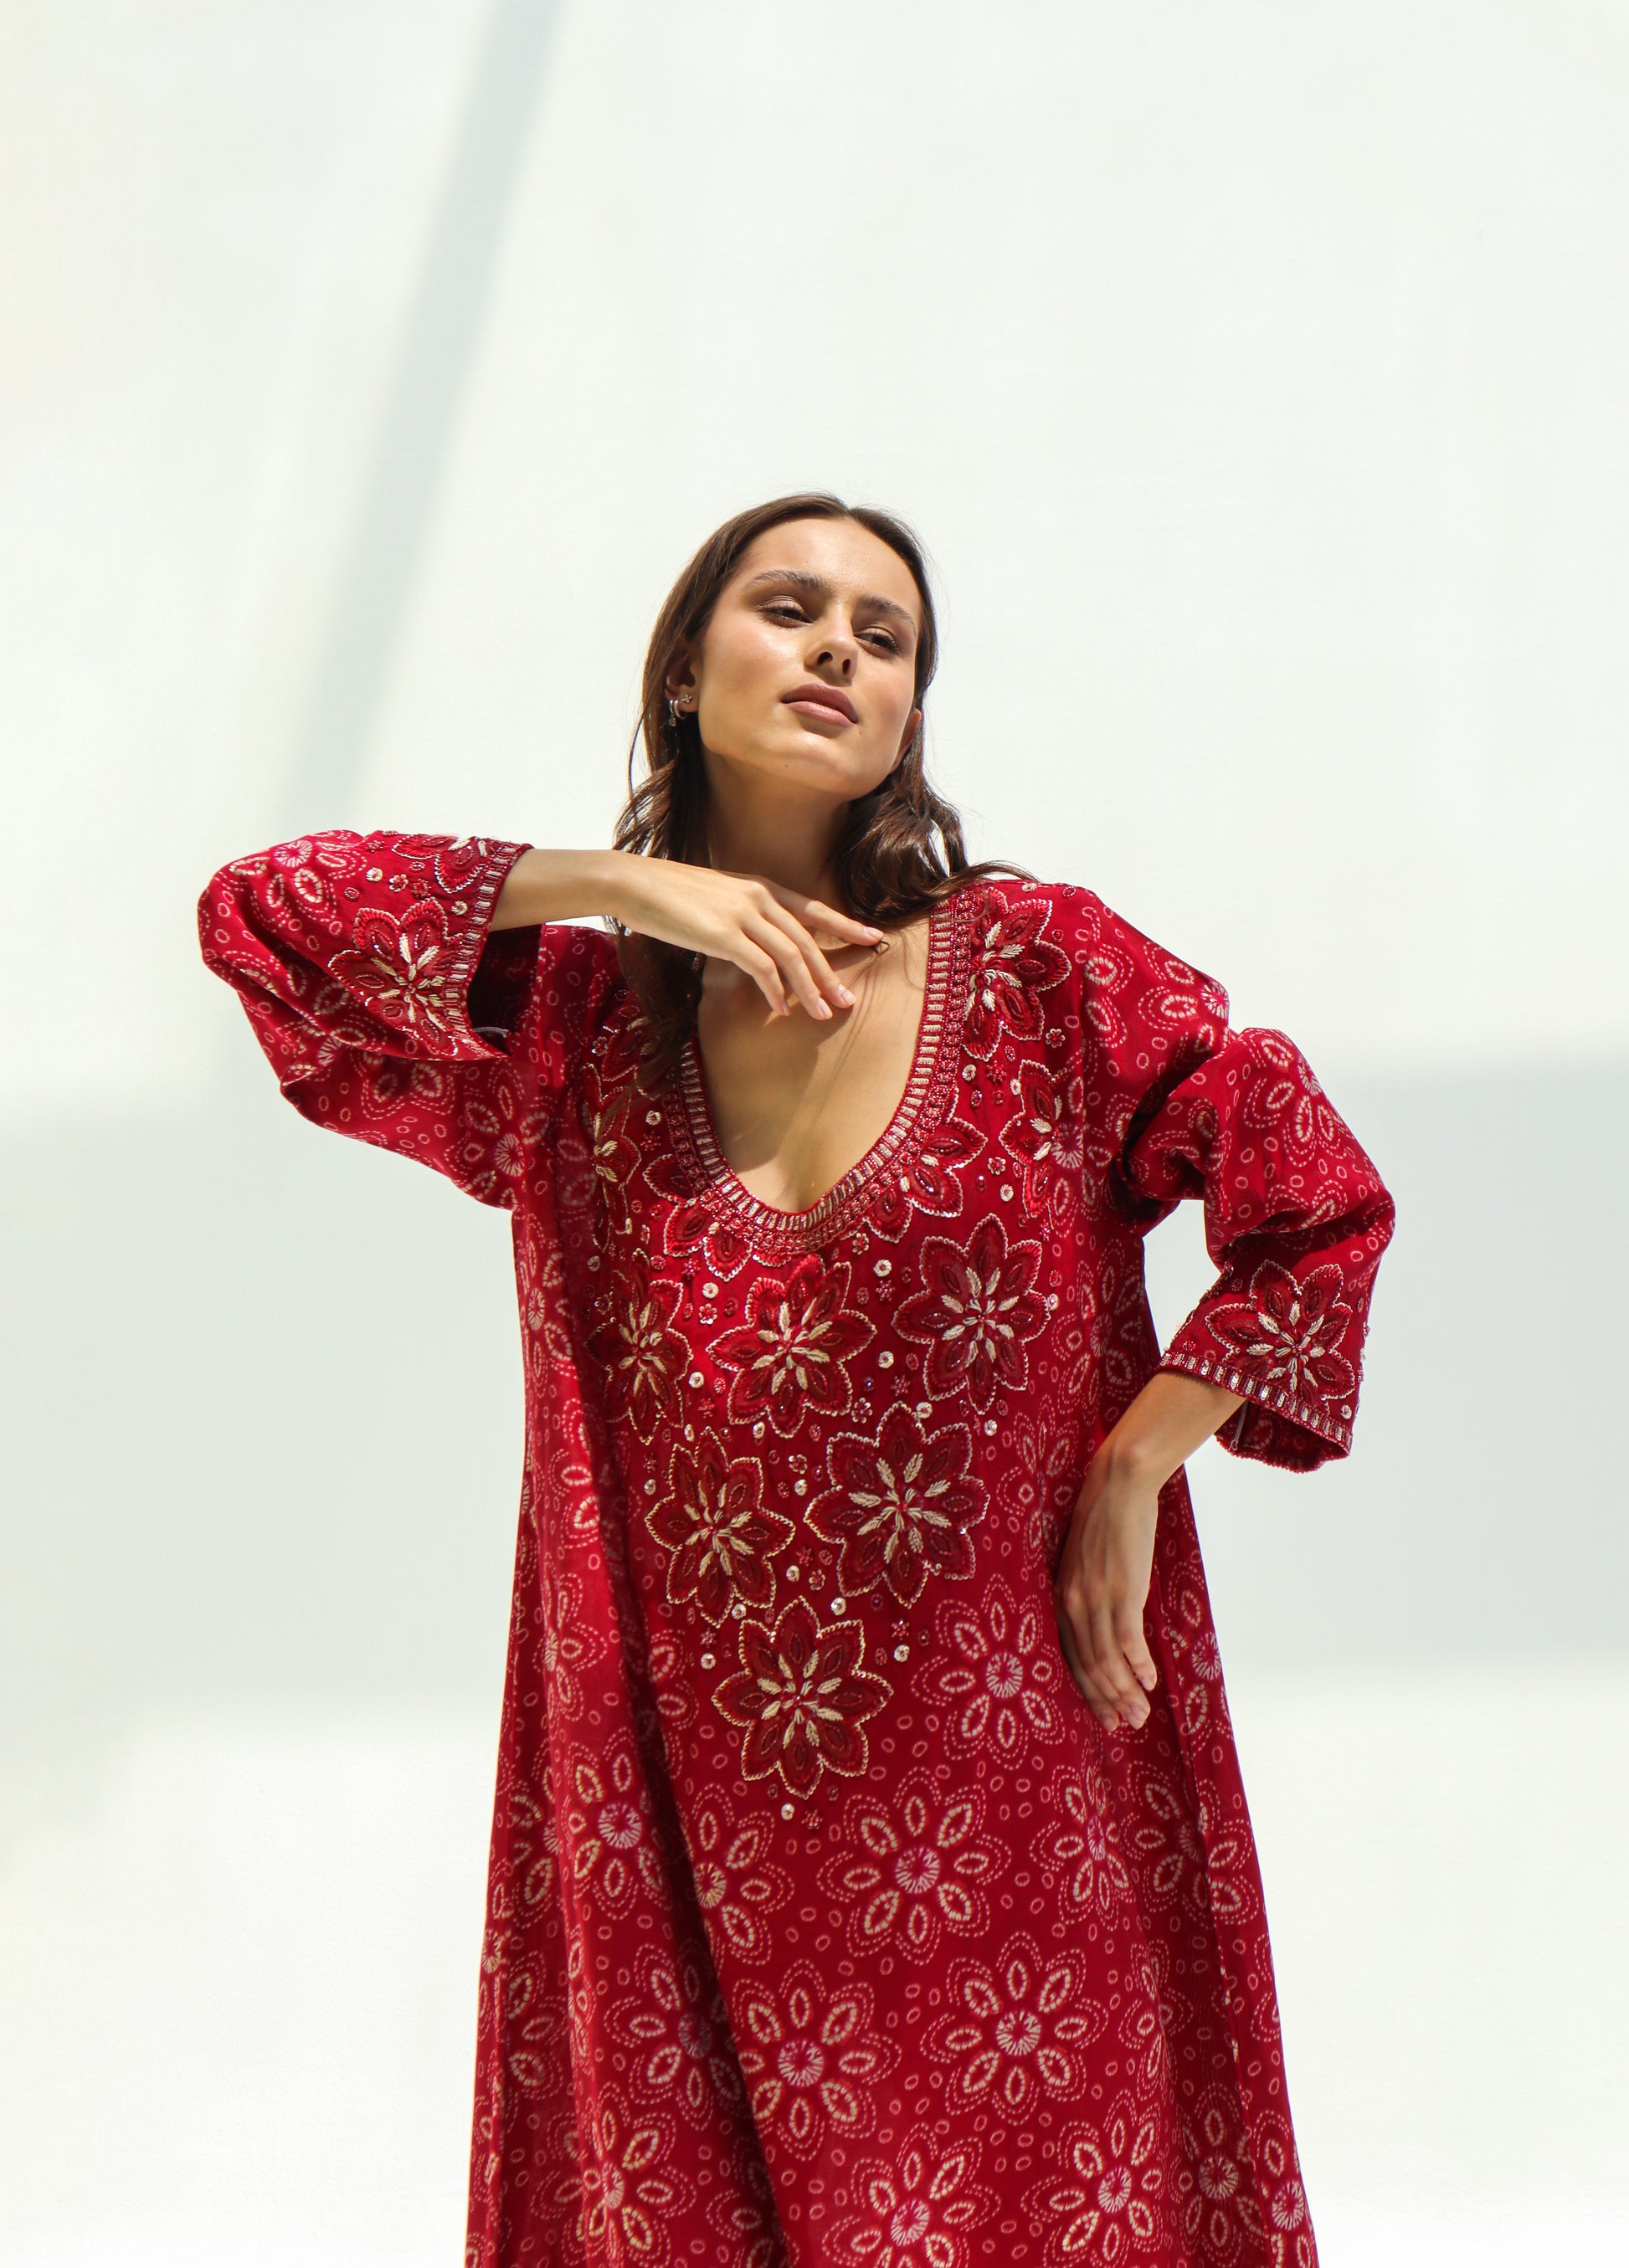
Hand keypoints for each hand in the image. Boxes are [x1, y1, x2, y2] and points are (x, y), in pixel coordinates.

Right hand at [607, 856, 885, 1022]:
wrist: (633, 882)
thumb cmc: (668, 894)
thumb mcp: (715, 897)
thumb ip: (741, 915)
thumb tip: (753, 945)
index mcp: (759, 886)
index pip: (813, 908)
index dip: (845, 924)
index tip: (872, 938)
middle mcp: (759, 896)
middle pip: (807, 940)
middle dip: (829, 974)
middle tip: (847, 1001)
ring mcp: (743, 914)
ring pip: (791, 957)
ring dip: (809, 989)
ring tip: (822, 1014)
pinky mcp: (724, 935)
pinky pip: (761, 969)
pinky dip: (775, 991)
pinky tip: (780, 1009)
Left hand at [1054, 1373, 1243, 1731]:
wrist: (1118, 1483)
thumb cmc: (1105, 1520)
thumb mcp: (1085, 1562)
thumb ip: (1090, 1594)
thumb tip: (1109, 1625)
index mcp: (1061, 1595)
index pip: (1069, 1656)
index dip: (1086, 1690)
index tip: (1103, 1716)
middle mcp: (1072, 1601)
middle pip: (1086, 1665)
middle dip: (1106, 1700)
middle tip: (1125, 1726)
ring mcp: (1096, 1596)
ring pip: (1106, 1660)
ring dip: (1125, 1692)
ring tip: (1140, 1715)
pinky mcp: (1121, 1588)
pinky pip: (1127, 1639)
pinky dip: (1137, 1665)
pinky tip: (1148, 1682)